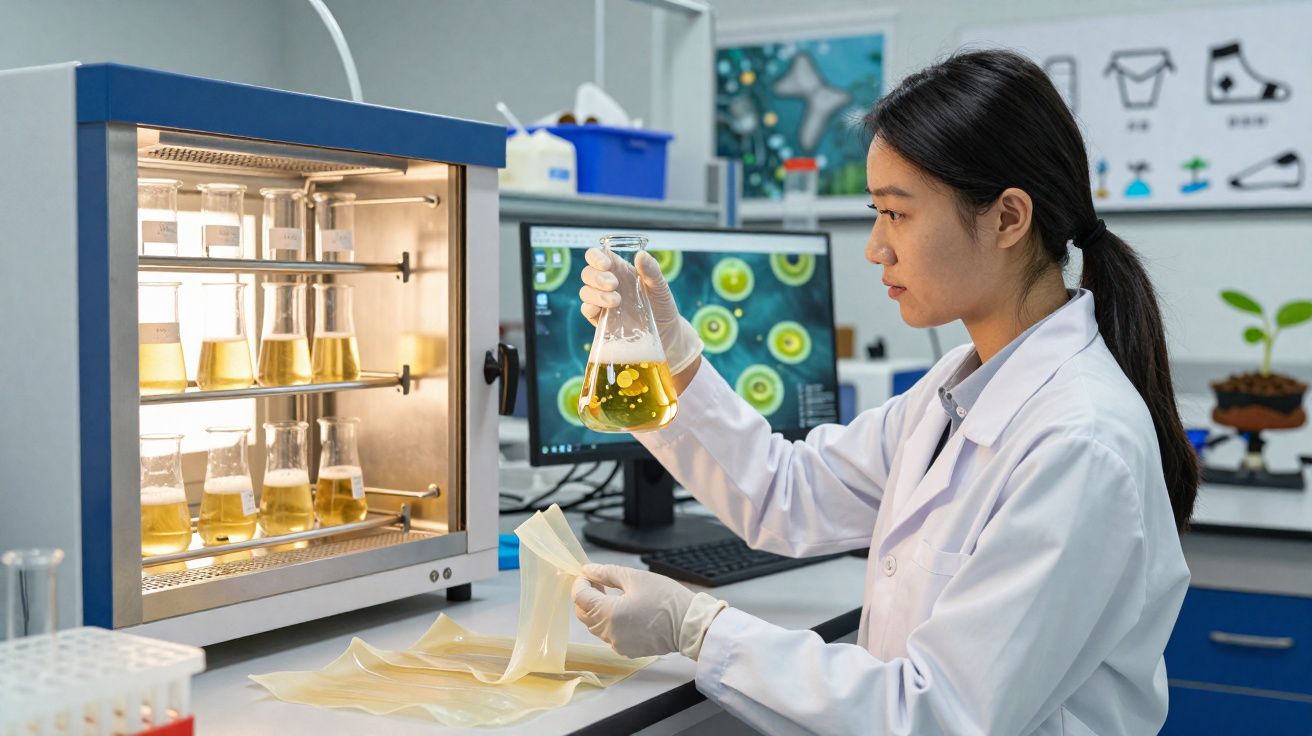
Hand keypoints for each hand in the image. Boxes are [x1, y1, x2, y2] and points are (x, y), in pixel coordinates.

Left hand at [572, 563, 727, 658]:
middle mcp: (609, 633)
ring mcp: (618, 644)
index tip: (587, 574)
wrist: (689, 625)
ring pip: (595, 626)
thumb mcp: (636, 578)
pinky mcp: (627, 650)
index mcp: (609, 613)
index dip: (580, 583)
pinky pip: (609, 635)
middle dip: (585, 596)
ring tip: (610, 594)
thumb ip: (607, 573)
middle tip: (597, 581)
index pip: (580, 598)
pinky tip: (621, 610)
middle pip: (583, 614)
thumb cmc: (666, 599)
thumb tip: (588, 570)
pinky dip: (608, 622)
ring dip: (596, 610)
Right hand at [578, 249, 703, 374]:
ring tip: (616, 301)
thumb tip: (641, 255)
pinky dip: (589, 308)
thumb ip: (652, 271)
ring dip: (596, 294)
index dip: (596, 257)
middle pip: (587, 273)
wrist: (666, 333)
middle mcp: (607, 284)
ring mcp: (603, 302)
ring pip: (585, 291)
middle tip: (614, 284)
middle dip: (597, 277)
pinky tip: (598, 309)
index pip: (596, 256)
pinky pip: (587, 310)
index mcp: (619, 270)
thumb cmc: (662, 305)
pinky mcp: (601, 319)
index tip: (606, 265)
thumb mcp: (661, 287)